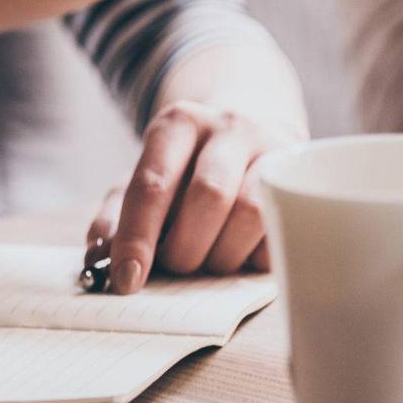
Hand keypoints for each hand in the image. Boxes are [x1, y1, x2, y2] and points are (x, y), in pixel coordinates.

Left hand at [87, 49, 307, 291]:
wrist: (252, 123)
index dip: (137, 237)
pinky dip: (254, 255)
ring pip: (251, 212)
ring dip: (222, 255)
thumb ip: (117, 214)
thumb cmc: (189, 165)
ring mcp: (272, 148)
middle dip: (185, 248)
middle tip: (177, 265)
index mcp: (179, 123)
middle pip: (208, 195)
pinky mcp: (301, 177)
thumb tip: (101, 257)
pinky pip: (281, 230)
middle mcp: (229, 126)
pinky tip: (240, 250)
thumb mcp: (147, 176)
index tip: (127, 279)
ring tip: (210, 259)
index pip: (154, 183)